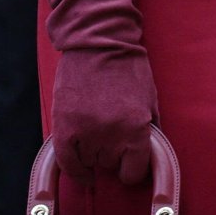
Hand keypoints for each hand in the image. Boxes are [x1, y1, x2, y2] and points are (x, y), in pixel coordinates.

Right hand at [51, 49, 157, 183]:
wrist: (98, 43)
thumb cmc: (128, 69)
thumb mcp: (150, 99)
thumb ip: (151, 131)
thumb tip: (149, 158)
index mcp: (137, 127)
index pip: (134, 171)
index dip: (133, 168)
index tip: (131, 163)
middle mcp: (111, 134)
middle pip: (111, 166)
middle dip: (114, 153)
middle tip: (114, 133)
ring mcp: (85, 132)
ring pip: (90, 162)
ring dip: (95, 153)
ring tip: (98, 132)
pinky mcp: (64, 127)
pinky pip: (67, 162)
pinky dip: (75, 170)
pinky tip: (82, 171)